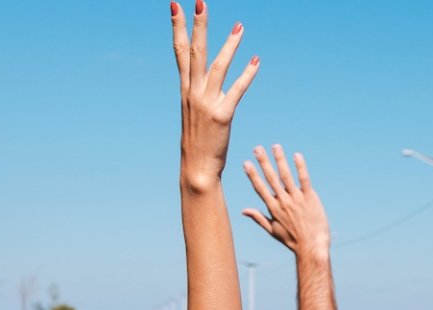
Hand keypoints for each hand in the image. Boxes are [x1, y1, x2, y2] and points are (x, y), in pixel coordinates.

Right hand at [173, 1, 257, 192]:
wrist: (196, 169)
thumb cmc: (198, 143)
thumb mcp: (193, 114)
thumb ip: (196, 95)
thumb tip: (197, 82)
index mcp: (185, 91)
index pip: (179, 52)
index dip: (177, 28)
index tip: (176, 6)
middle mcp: (193, 93)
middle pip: (194, 52)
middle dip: (197, 26)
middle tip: (200, 2)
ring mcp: (207, 104)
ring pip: (218, 67)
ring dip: (229, 45)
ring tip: (239, 26)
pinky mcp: (222, 116)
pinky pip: (237, 91)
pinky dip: (247, 75)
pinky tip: (256, 61)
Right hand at [241, 145, 329, 256]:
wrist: (311, 246)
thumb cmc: (292, 240)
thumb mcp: (272, 230)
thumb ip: (258, 218)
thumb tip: (243, 210)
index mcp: (273, 208)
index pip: (260, 188)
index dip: (252, 175)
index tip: (246, 163)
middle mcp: (283, 201)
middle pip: (271, 178)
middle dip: (263, 162)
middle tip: (257, 148)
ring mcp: (296, 199)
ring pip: (286, 176)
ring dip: (280, 160)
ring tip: (275, 146)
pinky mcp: (310, 198)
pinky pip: (304, 180)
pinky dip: (300, 167)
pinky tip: (297, 156)